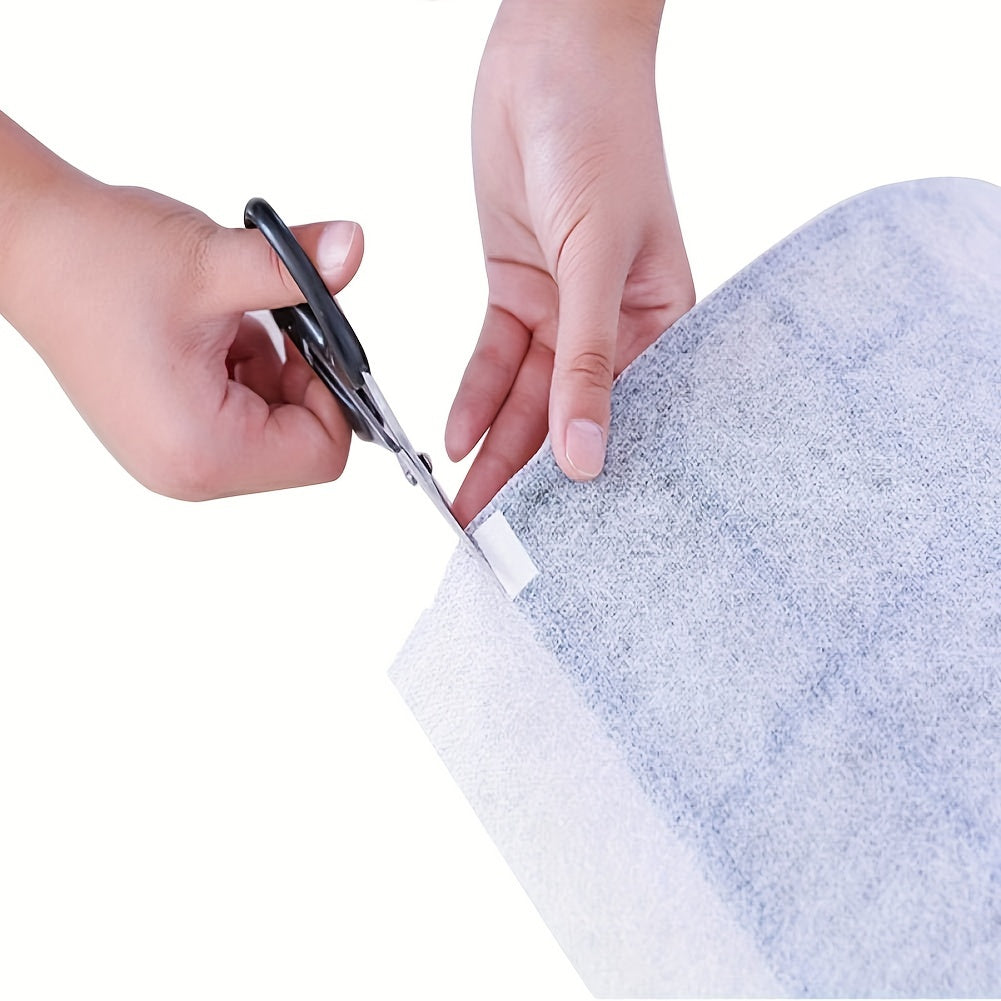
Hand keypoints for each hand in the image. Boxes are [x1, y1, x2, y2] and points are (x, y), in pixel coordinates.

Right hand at [0, 116, 362, 499]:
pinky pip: (241, 417)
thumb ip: (295, 269)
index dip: (333, 394)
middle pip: (300, 448)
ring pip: (273, 429)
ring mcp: (174, 458)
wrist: (25, 245)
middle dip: (301, 381)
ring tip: (227, 322)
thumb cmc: (97, 260)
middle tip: (275, 323)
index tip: (317, 339)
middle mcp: (187, 471)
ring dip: (272, 372)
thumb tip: (352, 249)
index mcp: (202, 451)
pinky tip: (212, 330)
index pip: (321, 456)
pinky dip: (246, 372)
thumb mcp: (214, 264)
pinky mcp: (167, 434)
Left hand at [445, 0, 694, 524]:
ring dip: (493, 446)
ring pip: (526, 396)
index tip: (562, 535)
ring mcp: (562, 307)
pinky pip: (495, 356)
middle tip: (497, 537)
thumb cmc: (603, 135)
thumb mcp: (597, 257)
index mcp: (663, 320)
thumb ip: (588, 361)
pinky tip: (456, 437)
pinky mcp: (519, 287)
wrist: (549, 54)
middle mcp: (613, 323)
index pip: (627, 416)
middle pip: (567, 416)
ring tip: (466, 504)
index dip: (591, 474)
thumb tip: (588, 456)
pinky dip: (475, 394)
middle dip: (528, 475)